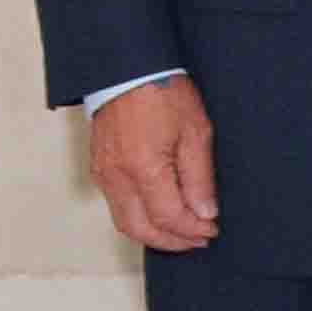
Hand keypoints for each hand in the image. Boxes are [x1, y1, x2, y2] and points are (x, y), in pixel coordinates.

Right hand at [89, 75, 220, 252]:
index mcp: (143, 169)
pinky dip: (139, 218)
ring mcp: (103, 174)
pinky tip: (160, 214)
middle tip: (200, 239)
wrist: (128, 69)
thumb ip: (199, 177)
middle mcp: (116, 177)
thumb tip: (205, 212)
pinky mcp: (99, 168)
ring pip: (125, 221)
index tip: (213, 230)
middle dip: (173, 241)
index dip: (192, 229)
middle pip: (140, 229)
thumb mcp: (196, 132)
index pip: (168, 217)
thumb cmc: (164, 93)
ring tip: (183, 232)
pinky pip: (117, 205)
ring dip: (154, 233)